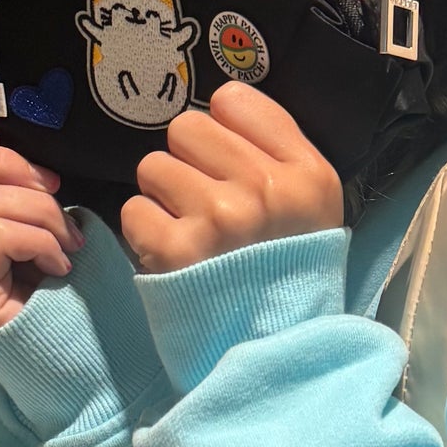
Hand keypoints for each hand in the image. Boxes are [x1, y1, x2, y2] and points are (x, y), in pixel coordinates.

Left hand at [123, 83, 342, 274]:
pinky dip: (146, 233)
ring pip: (153, 166)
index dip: (222, 131)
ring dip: (163, 197)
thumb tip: (217, 105)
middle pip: (185, 127)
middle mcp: (265, 188)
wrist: (275, 346)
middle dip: (187, 161)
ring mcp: (219, 218)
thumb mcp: (313, 201)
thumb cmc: (289, 266)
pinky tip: (174, 254)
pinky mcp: (177, 250)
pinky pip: (133, 208)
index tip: (229, 164)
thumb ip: (276, 147)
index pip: (232, 100)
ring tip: (191, 230)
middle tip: (205, 201)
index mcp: (305, 171)